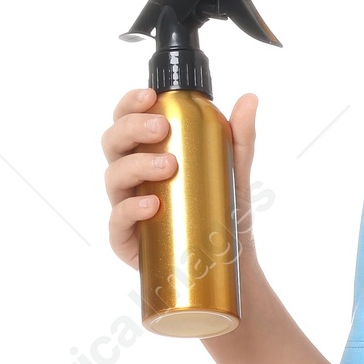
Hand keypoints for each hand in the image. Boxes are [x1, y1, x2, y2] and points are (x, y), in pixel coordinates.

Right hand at [100, 87, 261, 269]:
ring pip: (113, 177)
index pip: (127, 121)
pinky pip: (117, 222)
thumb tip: (250, 98)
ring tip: (167, 165)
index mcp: (146, 154)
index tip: (151, 96)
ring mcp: (125, 208)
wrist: (233, 267)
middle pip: (114, 143)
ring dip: (136, 165)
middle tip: (162, 128)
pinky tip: (152, 205)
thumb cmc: (225, 216)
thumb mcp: (234, 173)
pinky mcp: (126, 241)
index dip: (131, 104)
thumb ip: (240, 138)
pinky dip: (131, 209)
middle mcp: (131, 179)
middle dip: (132, 128)